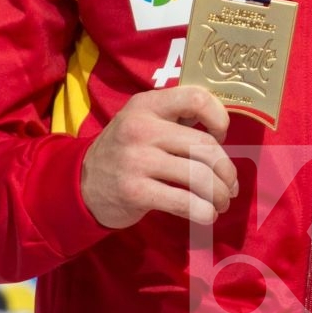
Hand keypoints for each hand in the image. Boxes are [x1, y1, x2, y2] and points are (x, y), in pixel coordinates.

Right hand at [80, 86, 238, 227]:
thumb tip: (221, 127)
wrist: (81, 182)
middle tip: (230, 185)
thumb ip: (176, 118)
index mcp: (147, 104)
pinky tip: (207, 215)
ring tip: (221, 202)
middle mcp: (142, 128)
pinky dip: (203, 211)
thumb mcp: (142, 121)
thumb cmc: (124, 151)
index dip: (219, 117)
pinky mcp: (136, 191)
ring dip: (218, 194)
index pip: (196, 98)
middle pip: (204, 145)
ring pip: (198, 176)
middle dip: (226, 170)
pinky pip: (183, 202)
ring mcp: (137, 160)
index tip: (221, 137)